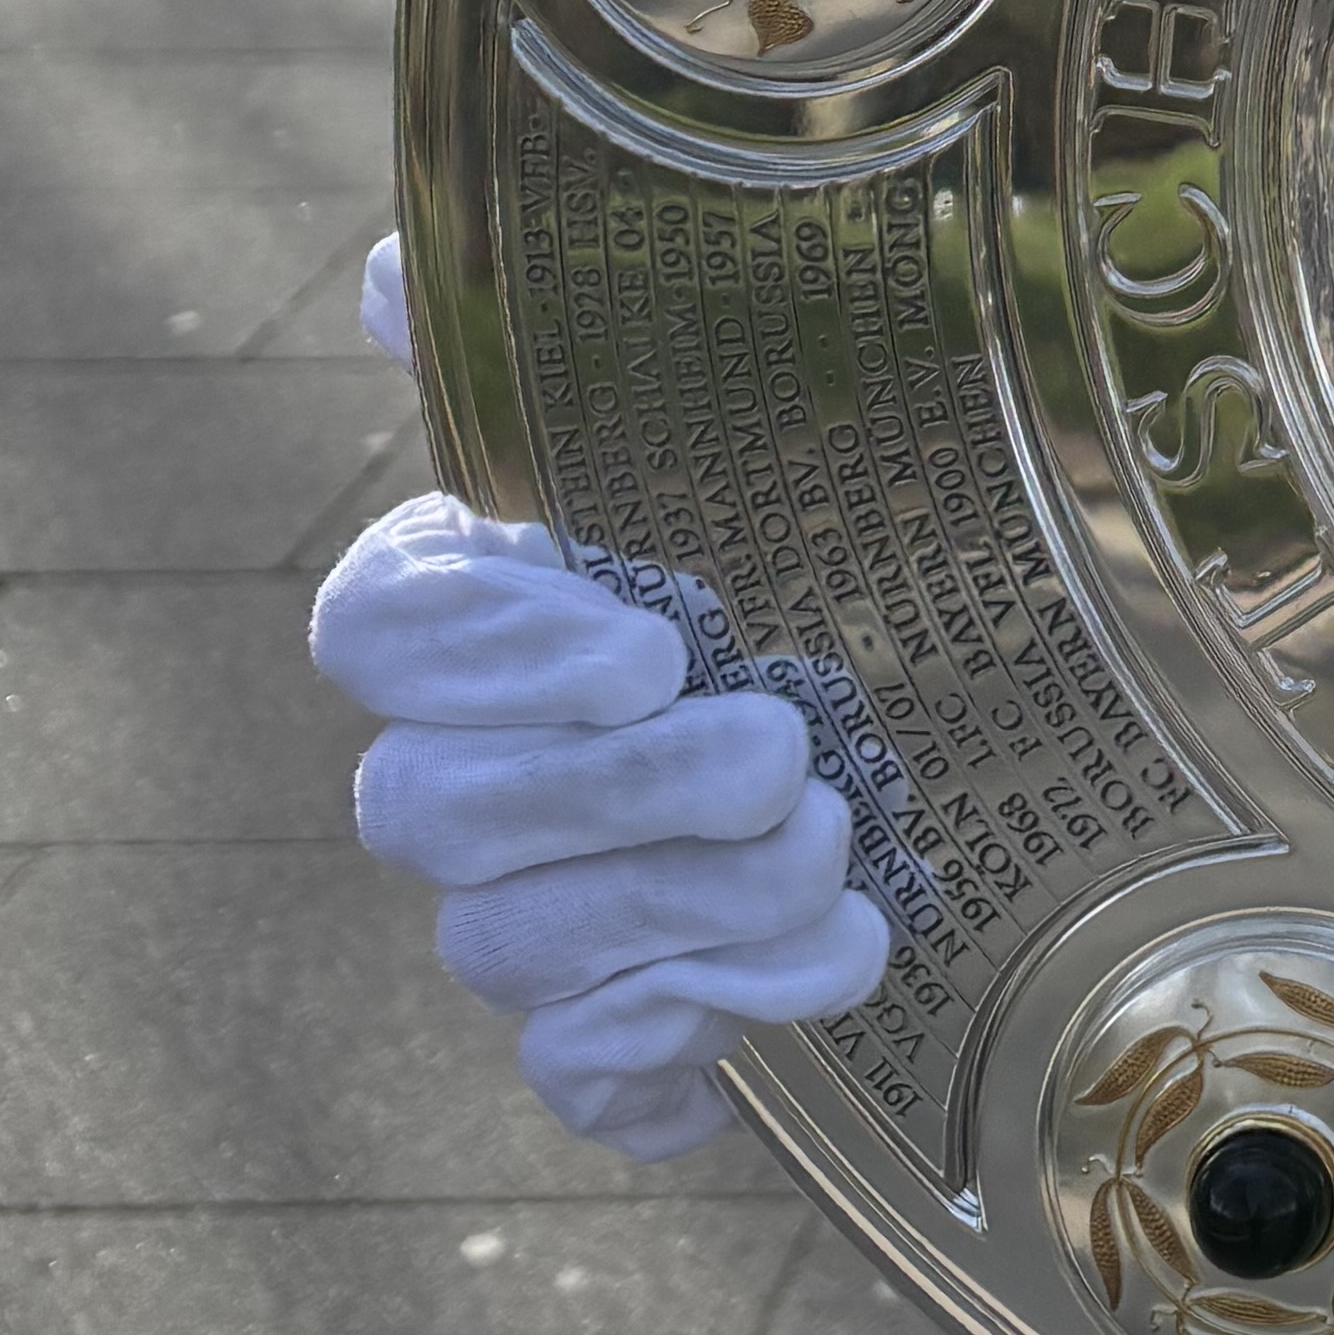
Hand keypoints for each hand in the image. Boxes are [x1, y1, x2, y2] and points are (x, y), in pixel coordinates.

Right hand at [317, 237, 889, 1158]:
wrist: (960, 670)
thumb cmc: (823, 512)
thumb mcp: (725, 387)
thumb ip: (562, 320)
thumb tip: (401, 264)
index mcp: (470, 600)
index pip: (373, 632)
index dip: (493, 655)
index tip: (653, 645)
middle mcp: (464, 763)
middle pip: (434, 815)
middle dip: (623, 799)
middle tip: (784, 758)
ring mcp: (524, 908)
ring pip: (508, 951)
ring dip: (686, 912)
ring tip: (842, 851)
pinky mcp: (614, 1028)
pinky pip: (584, 1071)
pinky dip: (689, 1042)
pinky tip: (813, 977)